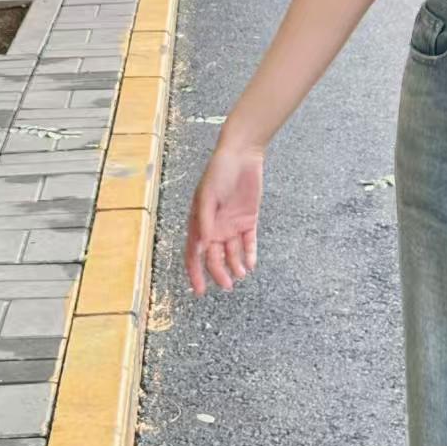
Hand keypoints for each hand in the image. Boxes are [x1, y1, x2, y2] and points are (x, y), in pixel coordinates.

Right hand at [184, 139, 263, 295]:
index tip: (199, 290)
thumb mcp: (208, 195)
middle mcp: (214, 227)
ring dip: (235, 265)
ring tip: (241, 274)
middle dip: (219, 273)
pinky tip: (251, 263)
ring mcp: (232, 224)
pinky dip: (250, 253)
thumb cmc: (218, 172)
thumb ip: (205, 221)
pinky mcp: (248, 219)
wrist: (241, 155)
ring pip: (232, 253)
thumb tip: (202, 246)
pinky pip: (249, 241)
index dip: (195, 273)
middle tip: (227, 285)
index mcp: (199, 223)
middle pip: (215, 257)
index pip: (194, 254)